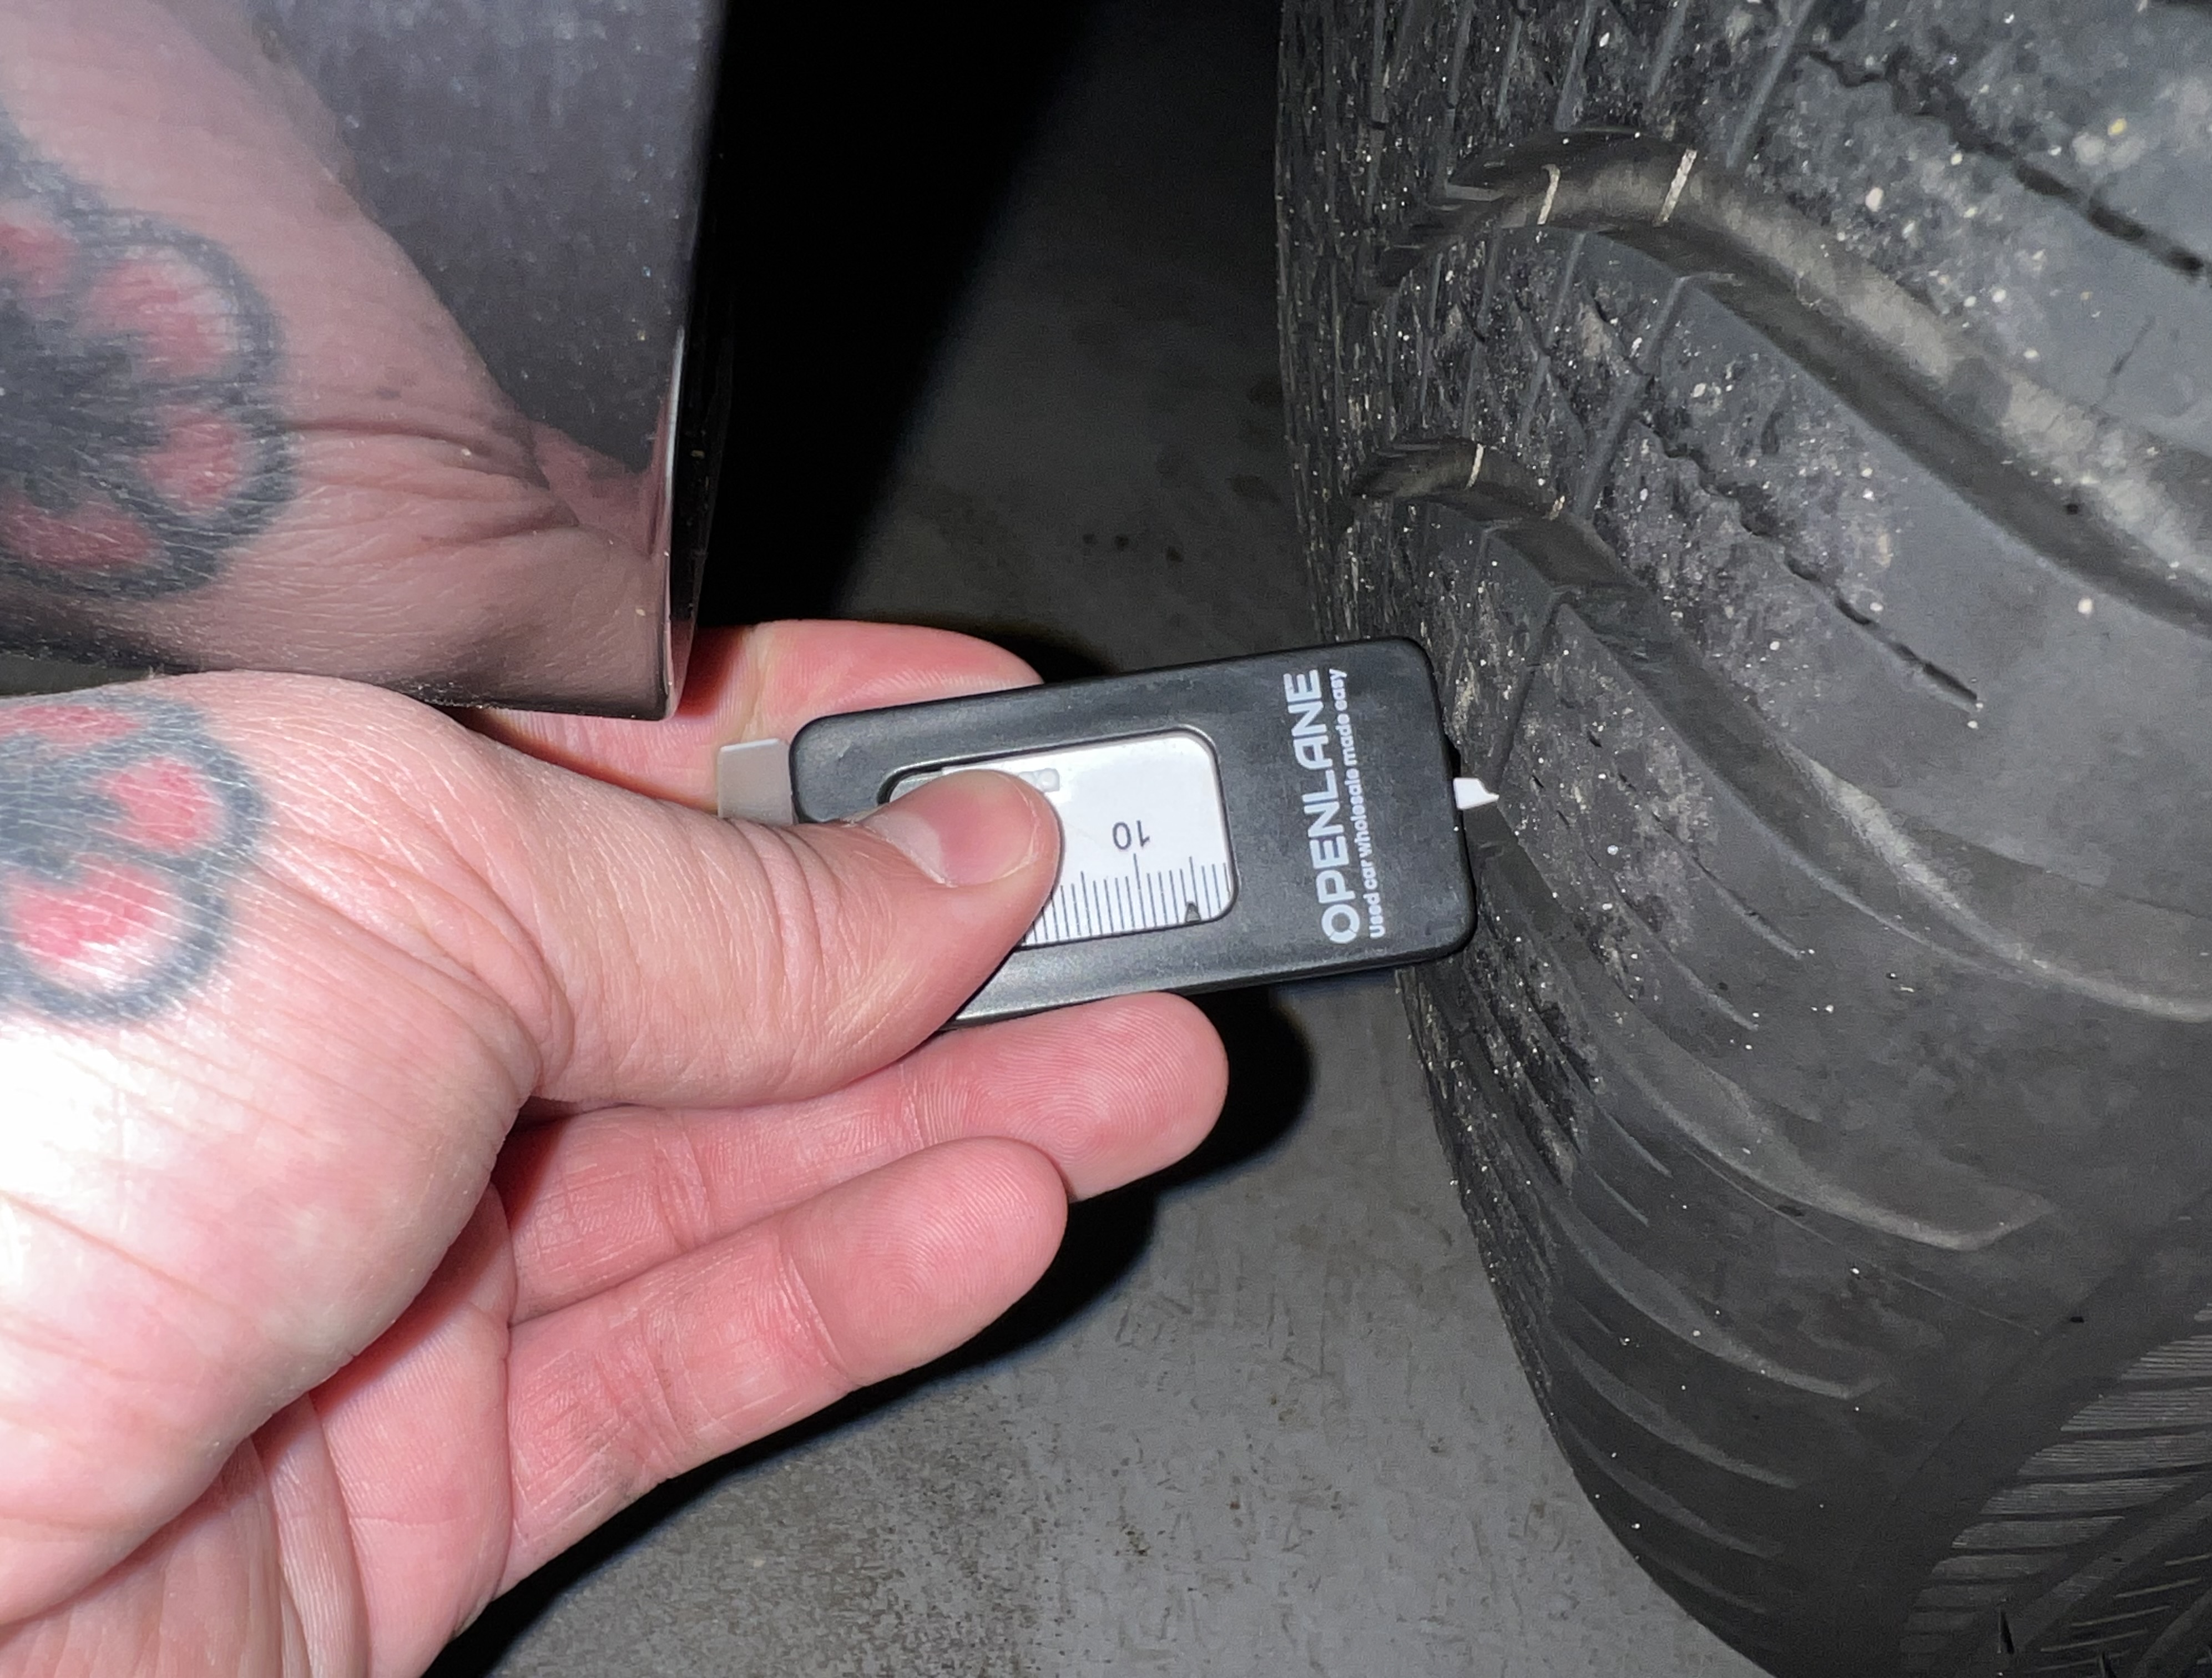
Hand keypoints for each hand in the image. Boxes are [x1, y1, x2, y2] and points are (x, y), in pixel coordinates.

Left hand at [0, 620, 1227, 1674]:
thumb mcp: (390, 886)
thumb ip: (698, 893)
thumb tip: (931, 868)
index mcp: (288, 830)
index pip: (622, 755)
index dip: (841, 740)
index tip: (1023, 749)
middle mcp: (328, 1042)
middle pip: (711, 971)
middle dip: (955, 939)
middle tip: (1150, 919)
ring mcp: (375, 1268)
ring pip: (736, 1169)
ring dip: (962, 1110)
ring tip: (1148, 1065)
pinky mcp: (415, 1480)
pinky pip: (689, 1355)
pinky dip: (863, 1278)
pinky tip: (1003, 1204)